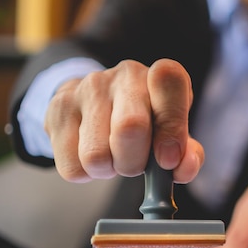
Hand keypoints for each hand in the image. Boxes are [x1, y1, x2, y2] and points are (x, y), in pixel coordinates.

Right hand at [44, 58, 203, 182]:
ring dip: (108, 169)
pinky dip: (84, 173)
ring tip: (111, 157)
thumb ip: (188, 154)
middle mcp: (126, 74)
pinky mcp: (59, 107)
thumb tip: (183, 167)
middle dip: (134, 163)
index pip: (169, 82)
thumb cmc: (146, 124)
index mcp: (160, 75)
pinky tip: (89, 153)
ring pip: (96, 155)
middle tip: (134, 165)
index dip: (171, 126)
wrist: (95, 105)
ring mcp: (88, 87)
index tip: (168, 159)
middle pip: (129, 128)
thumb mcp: (173, 133)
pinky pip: (72, 165)